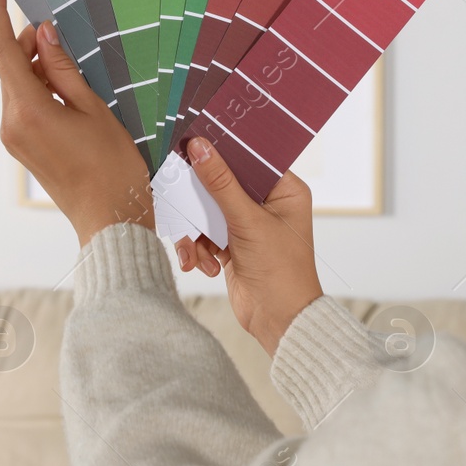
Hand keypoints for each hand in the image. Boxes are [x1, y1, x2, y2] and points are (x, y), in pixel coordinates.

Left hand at [0, 0, 153, 245]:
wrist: (110, 218)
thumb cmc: (112, 166)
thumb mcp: (94, 108)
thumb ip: (64, 68)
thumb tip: (44, 34)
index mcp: (27, 110)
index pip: (1, 51)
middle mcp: (11, 123)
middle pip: (10, 67)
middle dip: (30, 44)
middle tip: (62, 35)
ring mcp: (13, 137)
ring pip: (17, 85)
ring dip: (38, 68)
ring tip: (75, 72)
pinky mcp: (21, 146)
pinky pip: (23, 104)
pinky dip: (40, 89)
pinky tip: (69, 93)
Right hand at [175, 138, 322, 353]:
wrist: (278, 322)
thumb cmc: (280, 271)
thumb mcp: (247, 221)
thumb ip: (220, 183)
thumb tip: (200, 146)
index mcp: (285, 190)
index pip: (249, 158)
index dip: (221, 151)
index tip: (193, 143)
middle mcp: (267, 203)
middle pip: (222, 184)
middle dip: (200, 201)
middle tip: (181, 198)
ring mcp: (248, 225)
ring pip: (207, 211)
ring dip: (196, 232)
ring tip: (197, 251)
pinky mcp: (232, 244)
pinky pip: (204, 235)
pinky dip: (198, 249)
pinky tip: (204, 266)